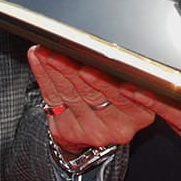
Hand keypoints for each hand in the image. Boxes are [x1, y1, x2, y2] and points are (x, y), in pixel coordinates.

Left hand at [28, 46, 154, 154]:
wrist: (100, 131)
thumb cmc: (123, 103)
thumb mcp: (138, 96)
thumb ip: (130, 78)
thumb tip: (110, 50)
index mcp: (140, 116)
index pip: (122, 96)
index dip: (104, 82)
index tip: (89, 68)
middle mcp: (116, 126)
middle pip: (93, 94)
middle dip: (75, 69)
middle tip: (64, 52)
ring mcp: (90, 130)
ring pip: (71, 94)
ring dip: (56, 70)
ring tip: (49, 52)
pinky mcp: (67, 130)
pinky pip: (53, 99)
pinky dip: (45, 76)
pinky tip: (41, 60)